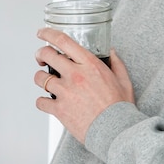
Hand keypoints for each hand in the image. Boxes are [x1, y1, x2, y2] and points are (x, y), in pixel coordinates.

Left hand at [34, 27, 134, 143]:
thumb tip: (111, 52)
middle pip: (46, 55)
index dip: (48, 33)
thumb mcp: (123, 80)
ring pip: (40, 78)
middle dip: (40, 54)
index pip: (63, 41)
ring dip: (41, 78)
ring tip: (47, 82)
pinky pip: (40, 101)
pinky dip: (42, 101)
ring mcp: (65, 92)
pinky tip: (49, 102)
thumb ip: (116, 63)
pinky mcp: (59, 109)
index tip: (42, 33)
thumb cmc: (119, 106)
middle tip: (41, 58)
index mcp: (89, 64)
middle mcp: (75, 75)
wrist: (115, 130)